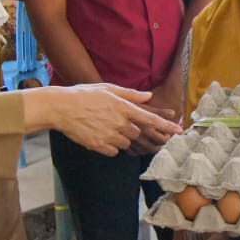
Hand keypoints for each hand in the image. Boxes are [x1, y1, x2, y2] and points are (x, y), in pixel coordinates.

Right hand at [50, 84, 180, 156]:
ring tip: (105, 126)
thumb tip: (148, 96)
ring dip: (122, 138)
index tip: (179, 131)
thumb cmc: (84, 95)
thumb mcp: (108, 89)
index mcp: (124, 108)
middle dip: (133, 130)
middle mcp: (119, 123)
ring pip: (126, 143)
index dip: (166, 125)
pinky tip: (100, 134)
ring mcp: (109, 136)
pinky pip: (113, 150)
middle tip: (119, 122)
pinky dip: (111, 145)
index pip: (151, 119)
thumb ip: (130, 94)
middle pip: (138, 133)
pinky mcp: (99, 146)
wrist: (61, 108)